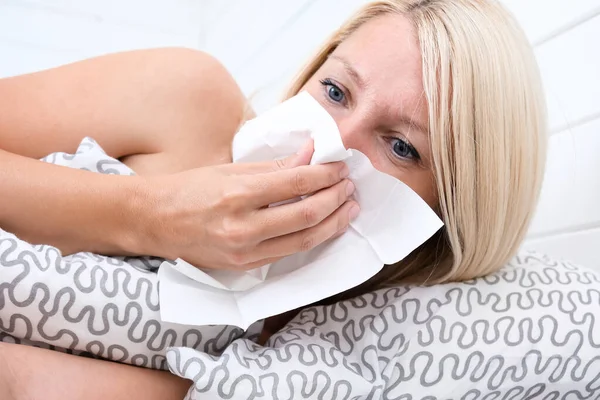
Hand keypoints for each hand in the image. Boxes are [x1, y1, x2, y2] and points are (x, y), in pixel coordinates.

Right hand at [143, 142, 359, 269]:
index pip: (297, 183)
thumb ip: (275, 167)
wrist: (154, 221)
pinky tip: (324, 224)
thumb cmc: (189, 189)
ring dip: (333, 222)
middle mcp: (243, 227)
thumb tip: (312, 155)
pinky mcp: (245, 266)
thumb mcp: (230, 169)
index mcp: (237, 194)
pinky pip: (288, 252)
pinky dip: (311, 237)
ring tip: (348, 207)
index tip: (340, 166)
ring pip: (304, 239)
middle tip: (349, 186)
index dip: (326, 175)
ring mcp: (245, 252)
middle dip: (335, 199)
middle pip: (307, 215)